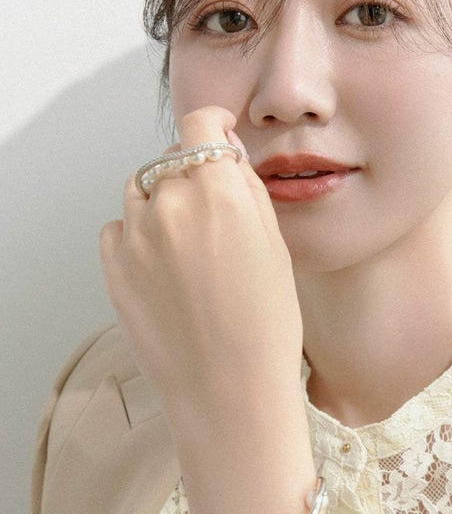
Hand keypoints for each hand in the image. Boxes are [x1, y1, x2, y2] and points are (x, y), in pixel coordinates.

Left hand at [100, 106, 302, 428]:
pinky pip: (120, 227)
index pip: (201, 124)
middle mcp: (171, 202)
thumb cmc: (266, 324)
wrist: (230, 389)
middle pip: (172, 158)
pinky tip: (166, 266)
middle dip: (193, 172)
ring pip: (143, 189)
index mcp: (220, 191)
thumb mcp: (277, 246)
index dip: (212, 126)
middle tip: (215, 212)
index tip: (218, 135)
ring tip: (189, 242)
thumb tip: (226, 157)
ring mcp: (135, 234)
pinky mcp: (113, 266)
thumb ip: (247, 191)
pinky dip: (139, 233)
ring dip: (163, 199)